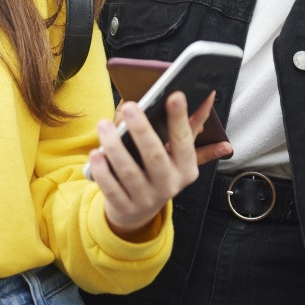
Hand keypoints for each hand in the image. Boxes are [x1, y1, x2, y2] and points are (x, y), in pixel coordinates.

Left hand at [89, 91, 214, 238]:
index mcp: (186, 168)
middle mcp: (169, 184)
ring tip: (104, 125)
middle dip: (142, 130)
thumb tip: (208, 96)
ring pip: (129, 172)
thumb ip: (191, 125)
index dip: (179, 118)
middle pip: (155, 156)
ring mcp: (146, 198)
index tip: (175, 95)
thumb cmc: (161, 170)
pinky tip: (96, 154)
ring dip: (115, 147)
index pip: (183, 140)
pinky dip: (103, 171)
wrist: (140, 210)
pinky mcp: (125, 207)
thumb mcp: (179, 153)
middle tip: (129, 107)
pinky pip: (111, 189)